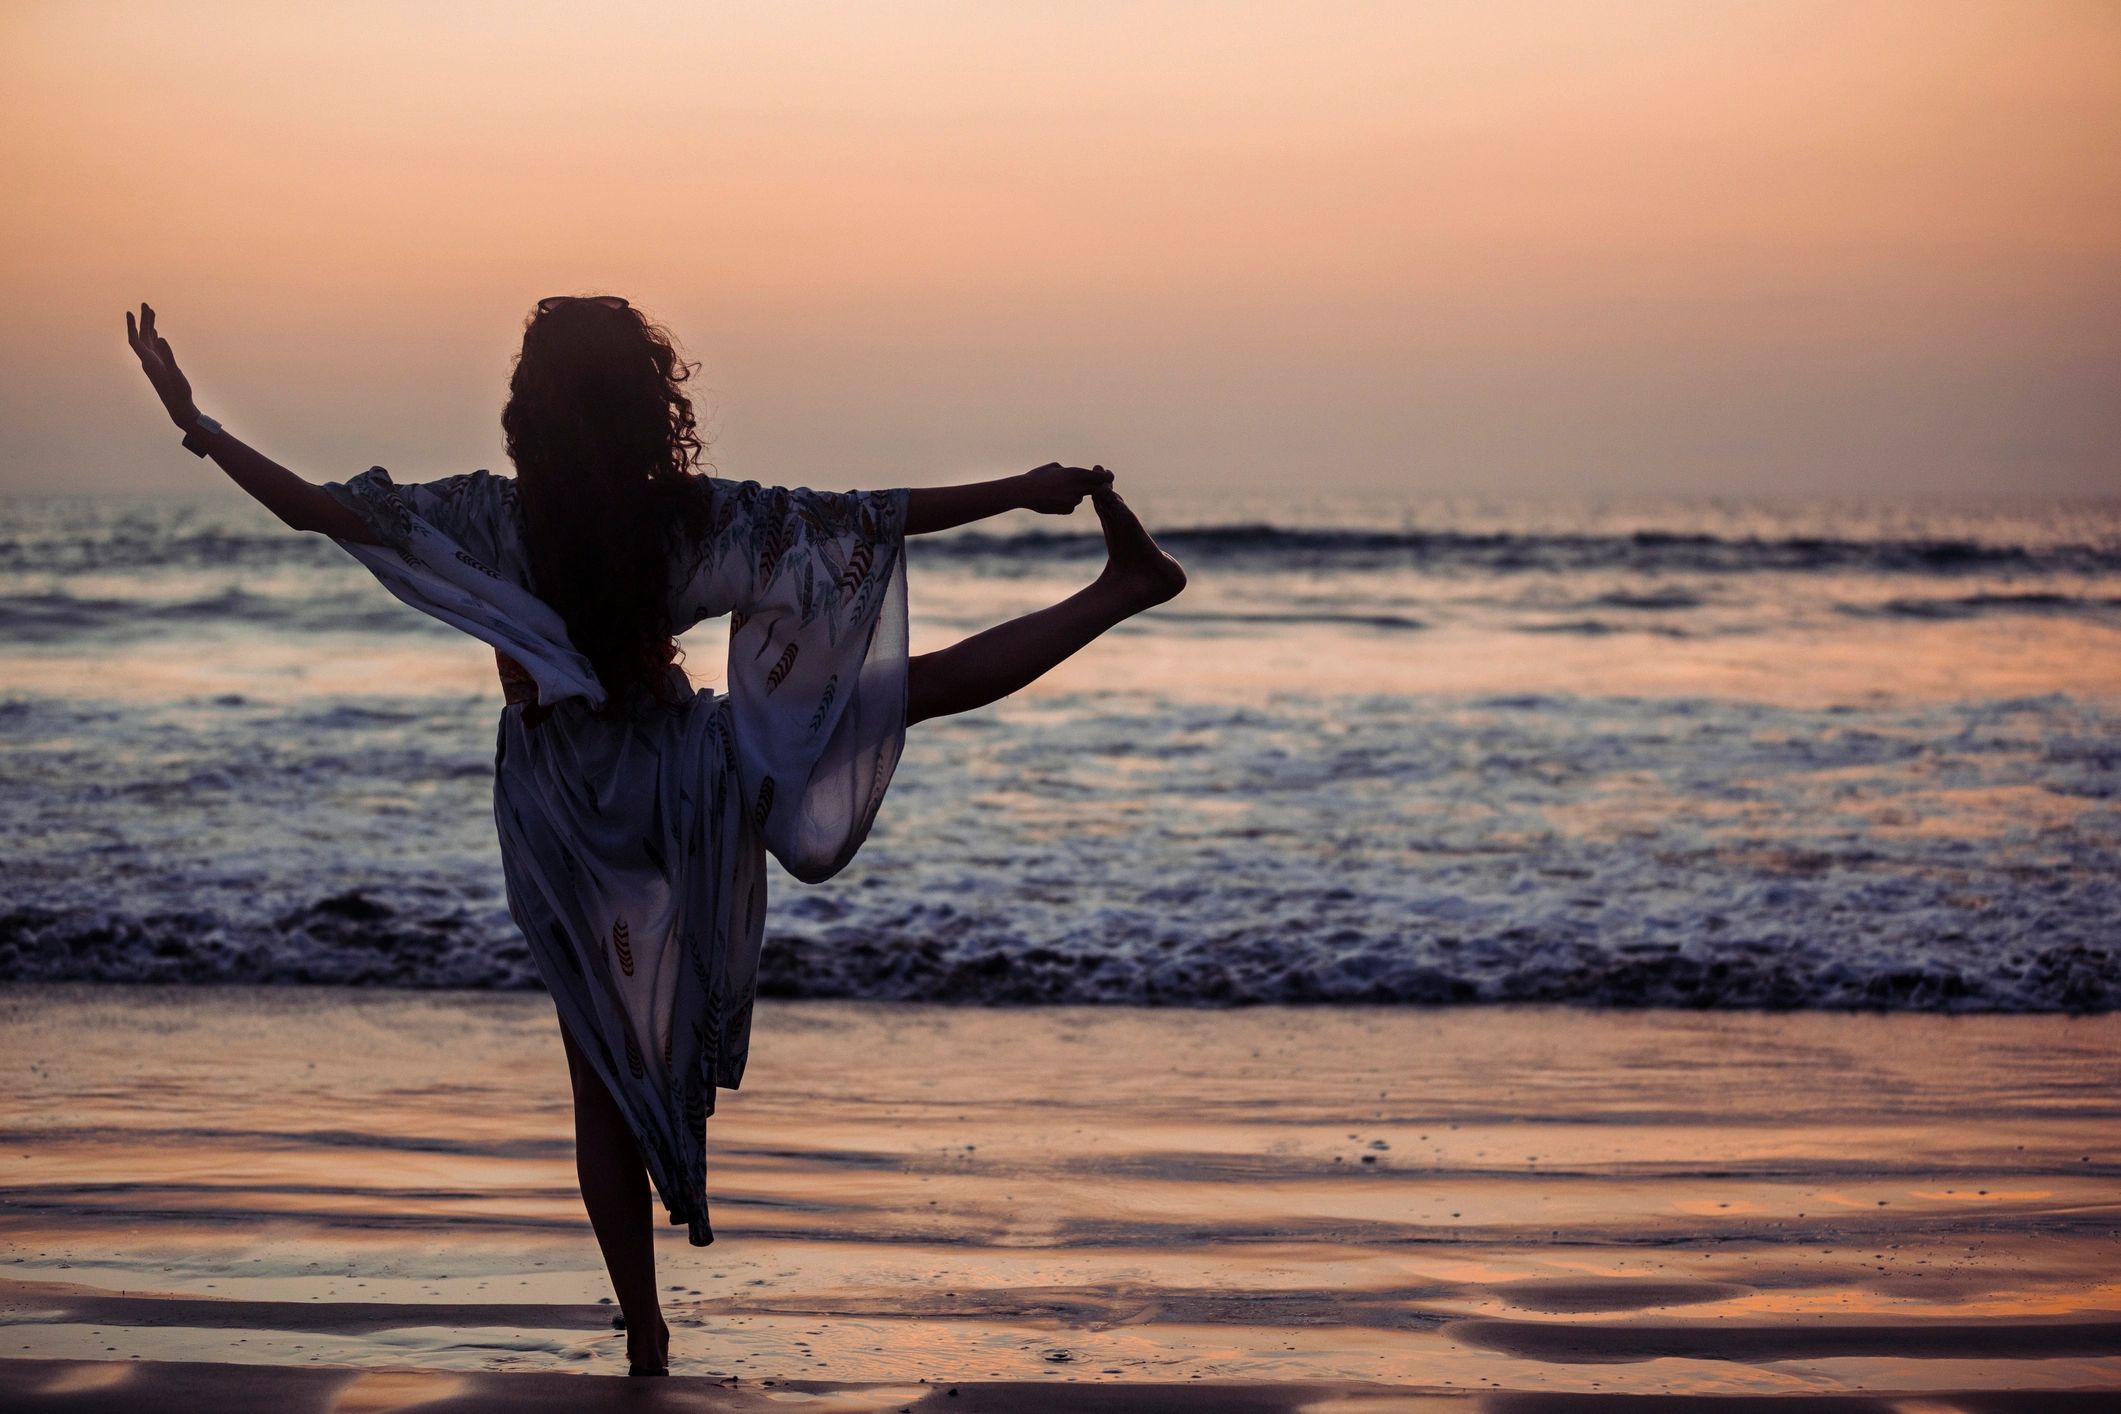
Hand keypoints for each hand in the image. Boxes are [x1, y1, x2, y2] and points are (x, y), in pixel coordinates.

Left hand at [125, 302, 199, 429]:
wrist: (179, 408)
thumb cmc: (179, 393)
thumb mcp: (175, 373)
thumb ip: (167, 354)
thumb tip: (160, 337)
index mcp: (149, 362)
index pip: (135, 340)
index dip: (131, 326)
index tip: (130, 312)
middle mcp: (148, 362)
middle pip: (142, 337)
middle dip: (143, 320)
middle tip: (145, 305)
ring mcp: (153, 364)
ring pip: (148, 341)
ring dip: (149, 327)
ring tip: (152, 312)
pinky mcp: (159, 367)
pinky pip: (153, 348)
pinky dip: (154, 337)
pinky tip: (156, 333)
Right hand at [1018, 462, 1114, 514]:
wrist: (1024, 492)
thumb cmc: (1038, 476)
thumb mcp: (1055, 467)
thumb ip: (1070, 471)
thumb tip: (1079, 475)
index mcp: (1077, 474)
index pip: (1102, 478)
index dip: (1107, 477)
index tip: (1108, 476)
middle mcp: (1078, 488)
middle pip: (1097, 489)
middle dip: (1097, 487)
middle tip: (1091, 483)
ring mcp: (1073, 500)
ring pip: (1081, 497)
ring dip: (1075, 493)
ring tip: (1056, 490)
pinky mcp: (1067, 510)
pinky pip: (1071, 505)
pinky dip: (1066, 502)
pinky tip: (1052, 499)